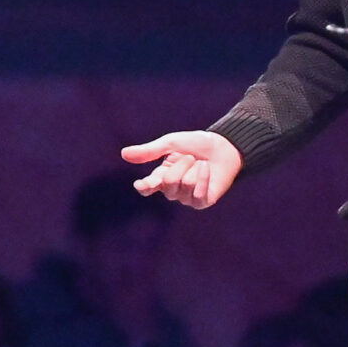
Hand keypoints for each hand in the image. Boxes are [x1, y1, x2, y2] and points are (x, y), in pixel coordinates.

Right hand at [121, 130, 242, 210]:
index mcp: (161, 176)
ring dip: (193, 170)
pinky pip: (198, 194)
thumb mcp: (171, 144)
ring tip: (200, 163)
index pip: (147, 188)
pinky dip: (203, 178)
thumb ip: (149, 151)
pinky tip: (206, 169)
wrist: (223, 147)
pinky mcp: (202, 202)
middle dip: (180, 166)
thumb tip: (124, 154)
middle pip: (167, 184)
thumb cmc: (196, 144)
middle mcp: (172, 190)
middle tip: (190, 157)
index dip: (145, 187)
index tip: (142, 184)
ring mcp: (186, 198)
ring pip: (183, 187)